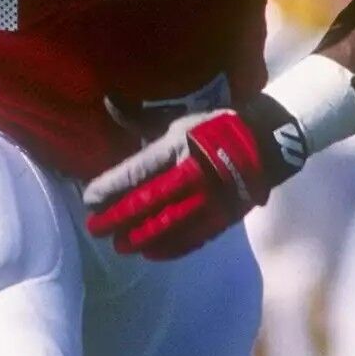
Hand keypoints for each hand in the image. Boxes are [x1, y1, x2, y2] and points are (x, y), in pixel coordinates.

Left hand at [84, 97, 305, 258]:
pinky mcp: (223, 216)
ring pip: (168, 225)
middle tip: (95, 229)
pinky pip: (192, 238)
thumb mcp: (176, 119)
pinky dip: (169, 248)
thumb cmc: (211, 128)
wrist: (265, 141)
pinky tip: (151, 253)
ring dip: (140, 238)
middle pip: (147, 203)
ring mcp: (209, 198)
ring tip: (120, 245)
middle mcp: (192, 174)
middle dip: (117, 218)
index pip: (136, 172)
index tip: (89, 200)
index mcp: (177, 146)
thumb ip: (139, 120)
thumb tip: (107, 101)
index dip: (110, 189)